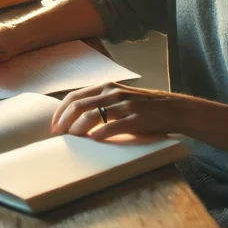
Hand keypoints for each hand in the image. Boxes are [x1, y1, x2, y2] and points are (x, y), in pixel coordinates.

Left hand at [50, 82, 185, 139]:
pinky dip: (99, 134)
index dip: (60, 111)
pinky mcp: (135, 118)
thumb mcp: (120, 98)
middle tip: (57, 135)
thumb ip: (101, 103)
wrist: (174, 109)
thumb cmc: (144, 107)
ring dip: (77, 128)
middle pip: (79, 105)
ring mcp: (124, 105)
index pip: (74, 96)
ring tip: (72, 139)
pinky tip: (92, 141)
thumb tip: (76, 118)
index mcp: (106, 87)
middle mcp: (113, 93)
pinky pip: (112, 126)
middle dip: (64, 121)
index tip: (54, 126)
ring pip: (91, 115)